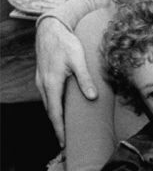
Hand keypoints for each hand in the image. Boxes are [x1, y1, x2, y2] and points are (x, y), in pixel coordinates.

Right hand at [35, 17, 96, 146]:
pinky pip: (48, 96)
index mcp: (51, 83)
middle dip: (58, 126)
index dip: (59, 128)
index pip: (54, 112)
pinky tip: (61, 108)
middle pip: (50, 111)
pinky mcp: (43, 77)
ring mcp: (41, 81)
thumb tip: (92, 97)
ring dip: (56, 116)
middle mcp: (43, 85)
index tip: (64, 141)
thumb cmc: (66, 42)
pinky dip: (54, 106)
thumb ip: (85, 78)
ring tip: (65, 128)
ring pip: (48, 104)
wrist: (51, 29)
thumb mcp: (78, 59)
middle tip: (66, 140)